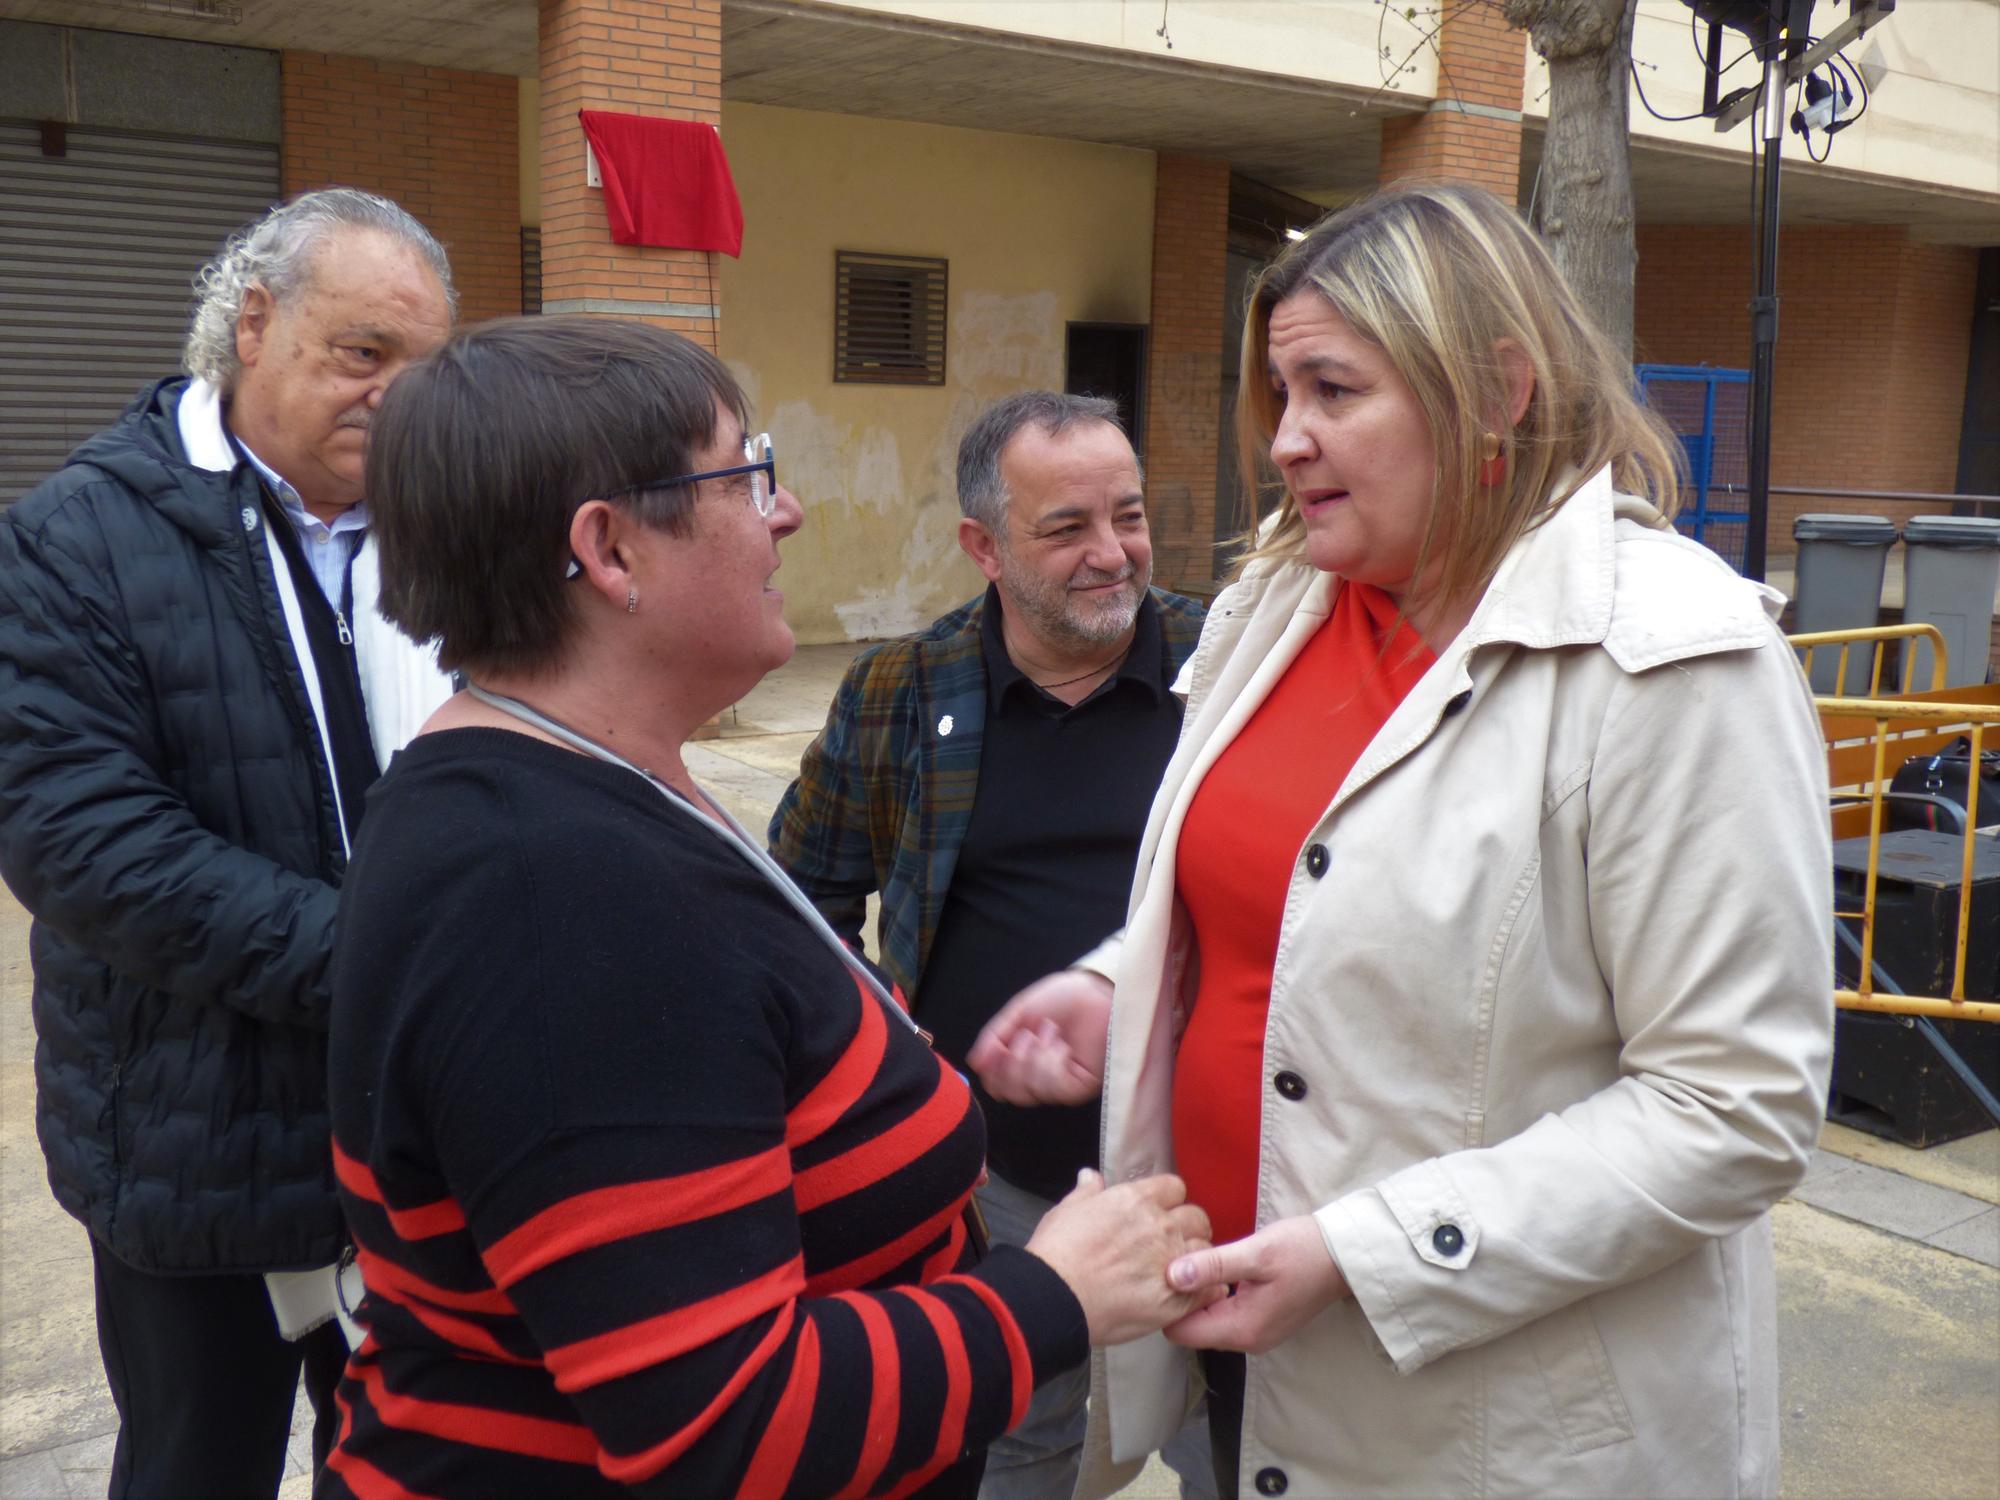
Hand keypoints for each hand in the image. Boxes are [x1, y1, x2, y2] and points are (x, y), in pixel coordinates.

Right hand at [967, 969, 1112, 1105]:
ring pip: (1028, 1092)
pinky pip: (1051, 1089)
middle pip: (1008, 1092)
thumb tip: (974, 1062)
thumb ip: (994, 1036)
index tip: (998, 1045)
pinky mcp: (1078, 1087)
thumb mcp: (1019, 1013)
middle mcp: (1039, 1076)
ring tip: (1049, 1032)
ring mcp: (1059, 1084)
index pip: (996, 1084)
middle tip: (1025, 1035)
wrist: (1095, 992)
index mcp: (1023, 1059)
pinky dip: (1050, 1064)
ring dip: (1033, 1059)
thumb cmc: (1063, 999)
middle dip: (1011, 1063)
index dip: (992, 1070)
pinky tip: (1060, 1046)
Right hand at [1026, 1170, 1219, 1346]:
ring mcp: (1171, 1260)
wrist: (1055, 1297)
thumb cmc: (1057, 1255)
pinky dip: (1208, 1289)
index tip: (1160, 1212)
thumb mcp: (1066, 1211)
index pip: (1174, 1187)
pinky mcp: (1177, 1296)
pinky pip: (1209, 1287)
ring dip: (1196, 1258)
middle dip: (1189, 1227)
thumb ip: (1087, 1192)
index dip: (1168, 1200)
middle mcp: (1160, 1226)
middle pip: (1196, 1217)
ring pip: (1205, 1250)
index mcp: (1136, 1200)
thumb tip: (1090, 1176)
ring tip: (1182, 1270)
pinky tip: (1198, 1293)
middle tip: (1175, 1242)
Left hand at [1162, 1216, 1351, 1354]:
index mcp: (1241, 1329)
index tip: (1161, 1273)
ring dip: (1197, 1295)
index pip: (1181, 1333)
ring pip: (1208, 1320)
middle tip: (1174, 1261)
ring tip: (1191, 1260)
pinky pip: (1224, 1313)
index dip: (1167, 1304)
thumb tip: (1171, 1276)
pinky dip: (1214, 1294)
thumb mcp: (1256, 1253)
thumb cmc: (1303, 1251)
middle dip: (1180, 1299)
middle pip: (1192, 1328)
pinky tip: (1213, 1268)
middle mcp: (1246, 1340)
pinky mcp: (1262, 1320)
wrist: (1344, 1255)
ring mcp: (1256, 1332)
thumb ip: (1213, 1266)